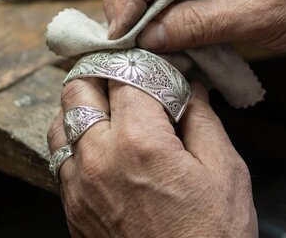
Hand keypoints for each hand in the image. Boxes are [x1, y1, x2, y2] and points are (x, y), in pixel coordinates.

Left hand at [47, 79, 256, 236]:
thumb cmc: (211, 237)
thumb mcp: (226, 174)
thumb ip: (203, 121)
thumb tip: (190, 89)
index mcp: (140, 143)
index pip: (123, 75)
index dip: (138, 64)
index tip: (150, 66)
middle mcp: (99, 158)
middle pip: (77, 90)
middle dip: (98, 75)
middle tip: (119, 77)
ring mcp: (79, 185)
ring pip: (59, 123)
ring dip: (79, 108)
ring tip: (105, 110)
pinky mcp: (72, 207)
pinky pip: (59, 159)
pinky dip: (74, 142)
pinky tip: (98, 147)